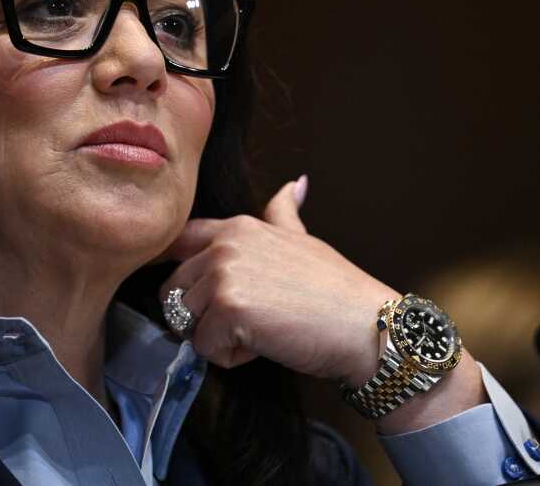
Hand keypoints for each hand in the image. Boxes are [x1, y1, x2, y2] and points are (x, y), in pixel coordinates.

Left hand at [159, 177, 399, 385]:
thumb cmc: (336, 290)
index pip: (177, 243)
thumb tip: (294, 183)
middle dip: (202, 314)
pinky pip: (205, 347)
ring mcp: (223, 275)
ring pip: (185, 321)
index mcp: (236, 227)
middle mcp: (224, 245)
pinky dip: (231, 357)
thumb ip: (282, 213)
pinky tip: (266, 343)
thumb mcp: (302, 239)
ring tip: (260, 329)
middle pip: (174, 289)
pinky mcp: (228, 309)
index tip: (187, 293)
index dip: (177, 272)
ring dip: (218, 337)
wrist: (365, 324)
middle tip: (249, 319)